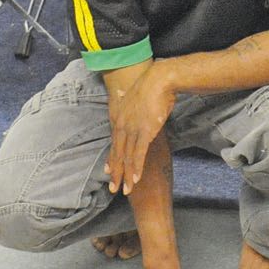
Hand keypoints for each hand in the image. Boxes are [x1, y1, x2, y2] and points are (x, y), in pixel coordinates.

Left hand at [106, 64, 175, 195]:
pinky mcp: (145, 132)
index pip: (114, 143)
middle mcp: (123, 126)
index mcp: (120, 118)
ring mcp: (133, 130)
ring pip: (127, 157)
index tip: (108, 170)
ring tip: (125, 190)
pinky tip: (136, 179)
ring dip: (126, 175)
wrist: (159, 79)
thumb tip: (129, 103)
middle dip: (115, 173)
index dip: (111, 158)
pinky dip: (137, 168)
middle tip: (112, 188)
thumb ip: (131, 104)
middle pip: (118, 154)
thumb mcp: (136, 96)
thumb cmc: (151, 85)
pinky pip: (139, 154)